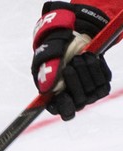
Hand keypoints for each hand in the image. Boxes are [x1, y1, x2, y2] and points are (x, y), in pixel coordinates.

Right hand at [31, 1, 111, 119]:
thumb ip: (47, 73)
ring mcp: (90, 92)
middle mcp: (75, 97)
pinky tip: (89, 57)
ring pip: (93, 92)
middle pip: (80, 101)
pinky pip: (104, 81)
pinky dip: (96, 68)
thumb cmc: (53, 49)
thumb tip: (47, 90)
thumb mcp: (46, 58)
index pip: (64, 112)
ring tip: (79, 56)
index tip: (62, 96)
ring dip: (85, 72)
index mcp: (56, 97)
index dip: (64, 107)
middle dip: (74, 82)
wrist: (71, 38)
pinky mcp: (102, 83)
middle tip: (69, 65)